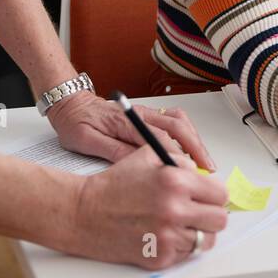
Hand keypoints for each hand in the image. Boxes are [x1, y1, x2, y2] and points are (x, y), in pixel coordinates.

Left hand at [47, 89, 216, 170]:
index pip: (158, 138)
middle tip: (208, 169)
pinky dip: (188, 133)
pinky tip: (192, 148)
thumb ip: (112, 151)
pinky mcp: (148, 115)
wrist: (70, 104)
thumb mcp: (86, 142)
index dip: (176, 156)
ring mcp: (146, 112)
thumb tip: (137, 165)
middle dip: (196, 148)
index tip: (188, 173)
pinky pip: (175, 120)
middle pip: (177, 127)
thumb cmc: (76, 123)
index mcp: (125, 121)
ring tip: (205, 162)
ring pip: (180, 121)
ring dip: (195, 140)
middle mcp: (141, 114)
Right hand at [70, 145, 228, 268]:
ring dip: (196, 233)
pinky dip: (179, 246)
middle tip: (197, 212)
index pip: (220, 194)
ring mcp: (168, 237)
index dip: (214, 194)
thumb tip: (203, 173)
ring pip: (206, 241)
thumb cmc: (114, 185)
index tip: (207, 196)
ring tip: (179, 225)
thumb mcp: (148, 156)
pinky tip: (163, 235)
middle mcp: (175, 210)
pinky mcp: (160, 257)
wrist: (85, 213)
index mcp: (175, 181)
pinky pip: (186, 255)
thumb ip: (180, 160)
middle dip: (210, 214)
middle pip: (219, 220)